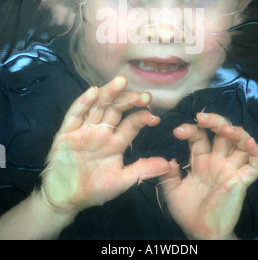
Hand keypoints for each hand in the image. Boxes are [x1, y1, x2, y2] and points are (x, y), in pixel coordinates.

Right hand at [40, 76, 169, 214]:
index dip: (142, 117)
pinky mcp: (67, 132)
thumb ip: (143, 170)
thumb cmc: (95, 189)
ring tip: (122, 81)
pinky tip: (94, 92)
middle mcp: (102, 131)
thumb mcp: (122, 180)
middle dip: (129, 100)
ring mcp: (85, 129)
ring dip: (110, 93)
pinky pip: (76, 114)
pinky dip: (83, 102)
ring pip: (98, 106)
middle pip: (116, 109)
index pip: (131, 123)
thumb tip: (168, 165)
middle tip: (144, 95)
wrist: (66, 199)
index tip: (154, 116)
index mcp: (115, 140)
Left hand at [159, 112, 257, 239]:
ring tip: (225, 128)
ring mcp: (230, 169)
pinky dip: (256, 153)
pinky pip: (255, 165)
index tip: (177, 131)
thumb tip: (168, 159)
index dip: (190, 130)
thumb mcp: (172, 190)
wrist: (201, 233)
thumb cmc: (188, 211)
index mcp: (201, 160)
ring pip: (240, 144)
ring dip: (236, 132)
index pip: (199, 137)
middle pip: (221, 133)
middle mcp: (217, 160)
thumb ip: (168, 174)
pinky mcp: (241, 181)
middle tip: (201, 118)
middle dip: (214, 121)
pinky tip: (250, 143)